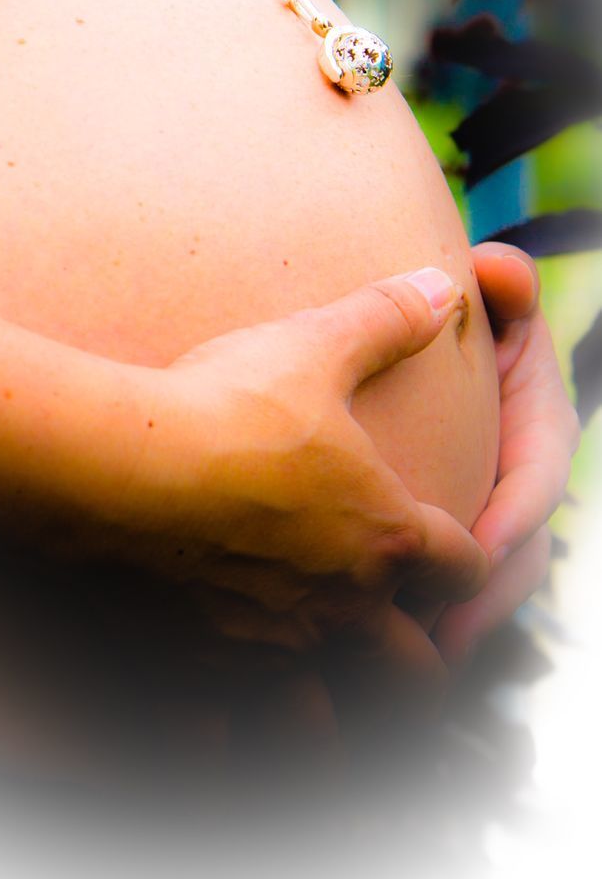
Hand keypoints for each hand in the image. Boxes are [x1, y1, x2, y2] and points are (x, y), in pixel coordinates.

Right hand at [153, 268, 487, 683]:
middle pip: (415, 665)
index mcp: (383, 535)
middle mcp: (341, 605)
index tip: (438, 540)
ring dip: (330, 683)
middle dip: (413, 646)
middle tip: (385, 616)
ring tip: (301, 644)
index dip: (458, 552)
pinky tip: (216, 660)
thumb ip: (384, 320)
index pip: (461, 565)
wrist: (117, 469)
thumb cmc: (226, 405)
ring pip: (331, 703)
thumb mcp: (314, 346)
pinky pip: (236, 715)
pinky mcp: (207, 662)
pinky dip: (237, 703)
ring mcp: (274, 643)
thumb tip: (439, 284)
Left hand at [432, 243, 581, 666]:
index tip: (482, 545)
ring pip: (488, 581)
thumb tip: (496, 268)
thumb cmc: (456, 320)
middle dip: (487, 594)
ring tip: (415, 655)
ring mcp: (492, 511)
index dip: (515, 514)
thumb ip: (498, 284)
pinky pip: (450, 585)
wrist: (426, 345)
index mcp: (540, 427)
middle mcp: (522, 479)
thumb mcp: (484, 300)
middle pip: (520, 551)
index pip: (537, 479)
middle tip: (445, 633)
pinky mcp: (456, 533)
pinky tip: (384, 644)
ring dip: (458, 621)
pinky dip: (427, 614)